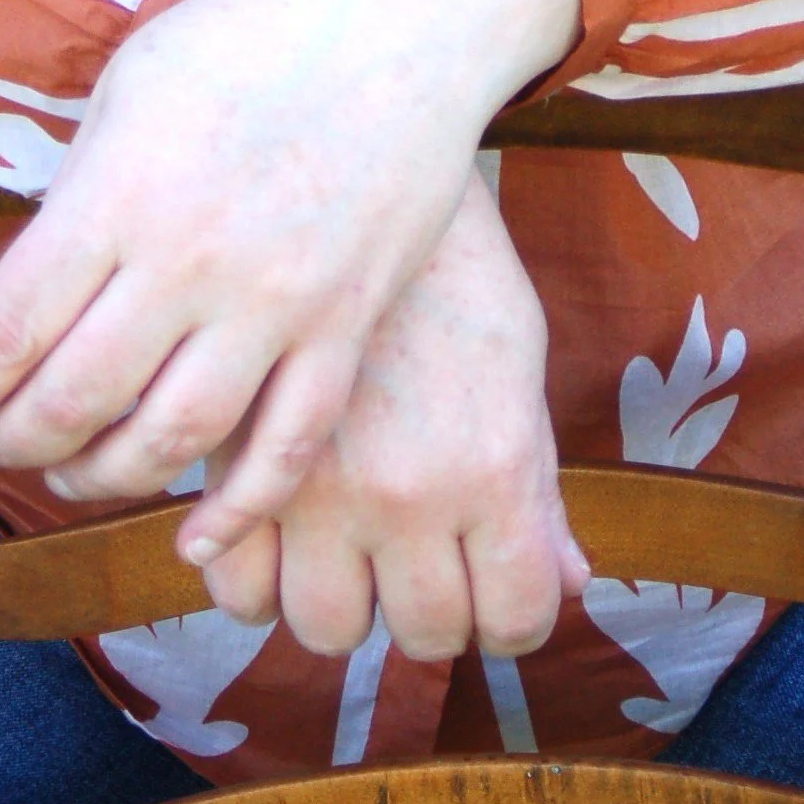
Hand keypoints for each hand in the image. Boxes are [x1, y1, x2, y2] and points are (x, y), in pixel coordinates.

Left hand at [0, 0, 579, 544]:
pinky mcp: (346, 323)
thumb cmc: (255, 28)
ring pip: (168, 442)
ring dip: (103, 477)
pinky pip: (285, 447)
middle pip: (74, 400)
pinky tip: (194, 537)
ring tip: (76, 469)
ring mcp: (276, 301)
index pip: (6, 332)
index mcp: (120, 190)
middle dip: (15, 440)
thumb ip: (85, 188)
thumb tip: (36, 282)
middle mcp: (189, 260)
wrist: (403, 11)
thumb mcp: (134, 82)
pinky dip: (235, 510)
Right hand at [193, 168, 589, 661]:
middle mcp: (406, 494)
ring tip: (349, 545)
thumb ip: (539, 481)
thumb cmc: (450, 266)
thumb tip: (571, 580)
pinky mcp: (233, 462)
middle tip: (419, 555)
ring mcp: (313, 487)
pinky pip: (238, 593)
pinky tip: (281, 532)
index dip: (511, 611)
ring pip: (327, 628)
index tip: (494, 583)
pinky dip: (259, 582)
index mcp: (492, 467)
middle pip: (422, 636)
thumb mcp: (516, 357)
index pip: (516, 618)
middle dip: (430, 606)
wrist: (348, 167)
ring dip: (345, 600)